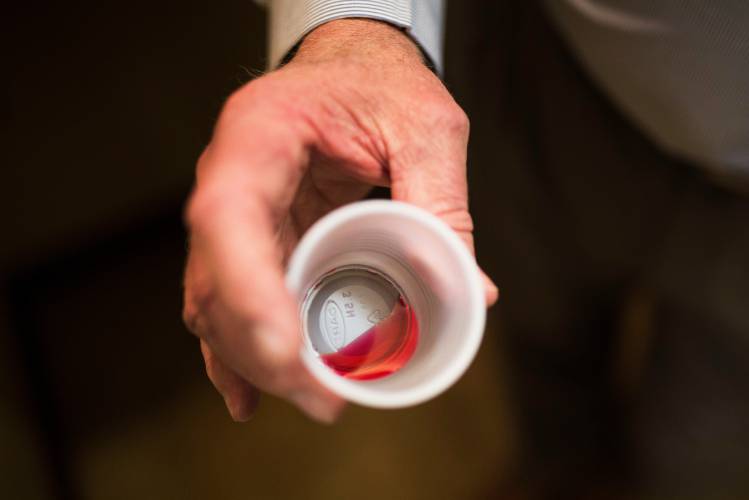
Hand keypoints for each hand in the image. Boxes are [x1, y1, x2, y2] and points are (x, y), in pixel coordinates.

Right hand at [182, 19, 497, 422]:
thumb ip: (442, 204)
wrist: (352, 68)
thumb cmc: (381, 84)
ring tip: (316, 400)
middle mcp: (231, 176)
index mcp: (262, 133)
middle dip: (263, 348)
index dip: (246, 289)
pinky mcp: (253, 240)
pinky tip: (252, 396)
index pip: (229, 215)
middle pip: (218, 276)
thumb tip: (468, 292)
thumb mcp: (427, 128)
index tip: (285, 350)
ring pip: (218, 300)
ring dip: (257, 361)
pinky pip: (233, 301)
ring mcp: (235, 212)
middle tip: (325, 398)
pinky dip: (240, 352)